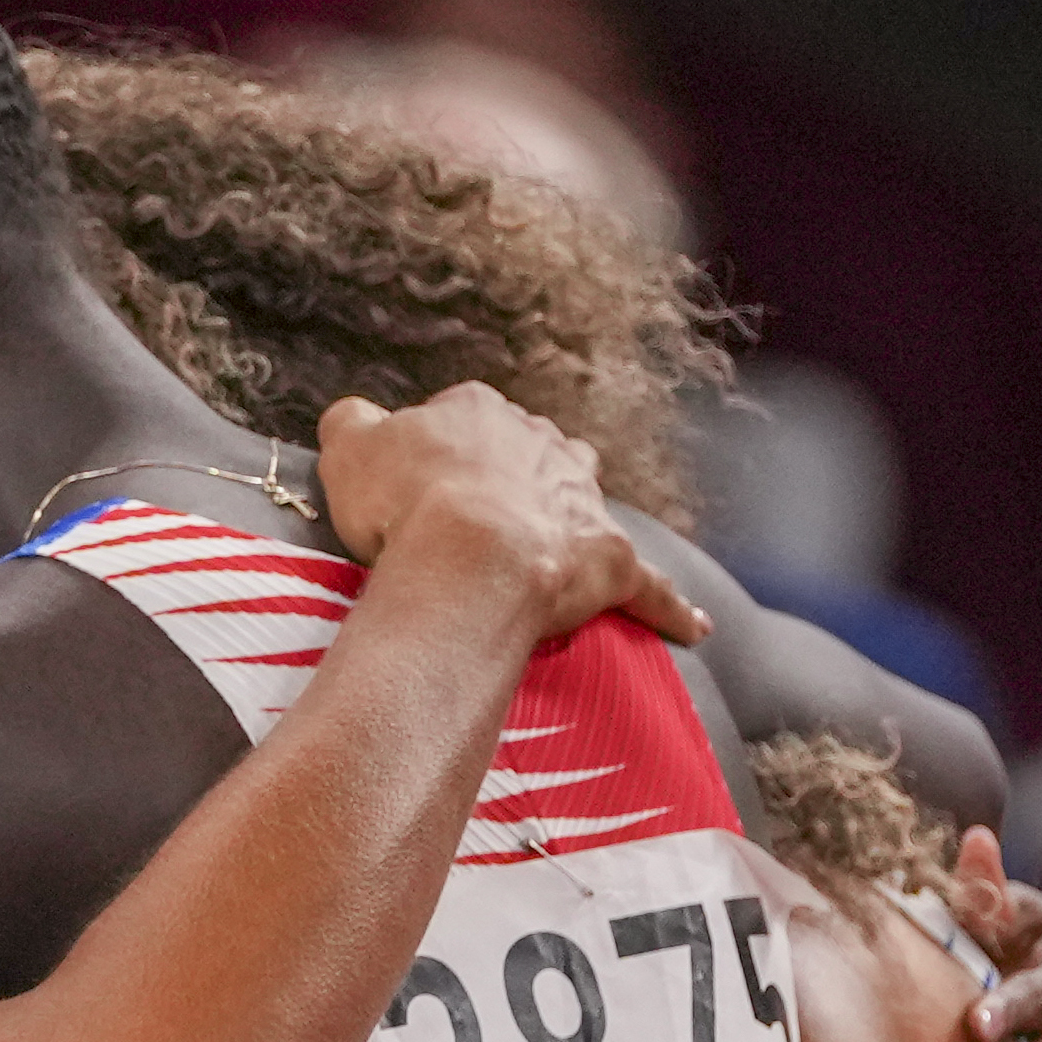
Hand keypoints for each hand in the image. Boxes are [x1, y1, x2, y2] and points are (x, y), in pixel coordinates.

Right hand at [314, 386, 708, 649]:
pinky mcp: (614, 560)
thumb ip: (352, 423)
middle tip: (477, 520)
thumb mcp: (348, 447)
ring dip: (579, 517)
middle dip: (512, 477)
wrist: (468, 553)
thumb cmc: (404, 501)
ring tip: (563, 546)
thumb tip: (355, 418)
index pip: (459, 420)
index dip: (434, 457)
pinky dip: (670, 608)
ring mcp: (583, 499)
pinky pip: (650, 588)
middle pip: (531, 451)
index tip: (413, 493)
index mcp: (478, 414)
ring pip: (589, 500)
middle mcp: (541, 444)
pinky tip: (693, 627)